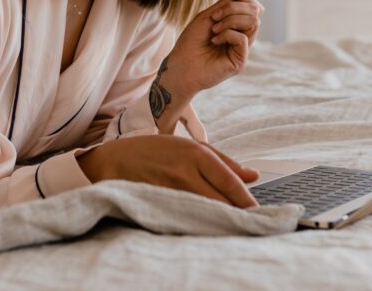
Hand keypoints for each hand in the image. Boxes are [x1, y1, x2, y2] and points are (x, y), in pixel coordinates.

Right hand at [76, 135, 259, 207]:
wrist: (113, 160)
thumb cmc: (155, 151)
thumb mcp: (189, 146)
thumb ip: (223, 161)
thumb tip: (253, 176)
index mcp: (195, 153)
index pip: (229, 182)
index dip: (246, 200)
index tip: (258, 212)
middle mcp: (184, 171)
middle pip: (220, 200)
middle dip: (236, 213)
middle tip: (248, 222)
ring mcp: (170, 189)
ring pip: (205, 211)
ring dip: (219, 219)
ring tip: (229, 224)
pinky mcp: (158, 204)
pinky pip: (186, 218)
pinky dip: (199, 222)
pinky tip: (205, 225)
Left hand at [163, 0, 263, 98]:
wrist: (180, 65)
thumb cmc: (191, 42)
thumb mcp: (208, 16)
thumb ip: (225, 4)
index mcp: (235, 26)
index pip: (253, 7)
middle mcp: (242, 36)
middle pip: (255, 12)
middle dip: (234, 7)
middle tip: (215, 16)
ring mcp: (242, 49)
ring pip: (253, 22)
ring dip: (231, 20)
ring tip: (214, 29)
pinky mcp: (240, 60)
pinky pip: (243, 38)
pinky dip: (227, 34)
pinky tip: (214, 41)